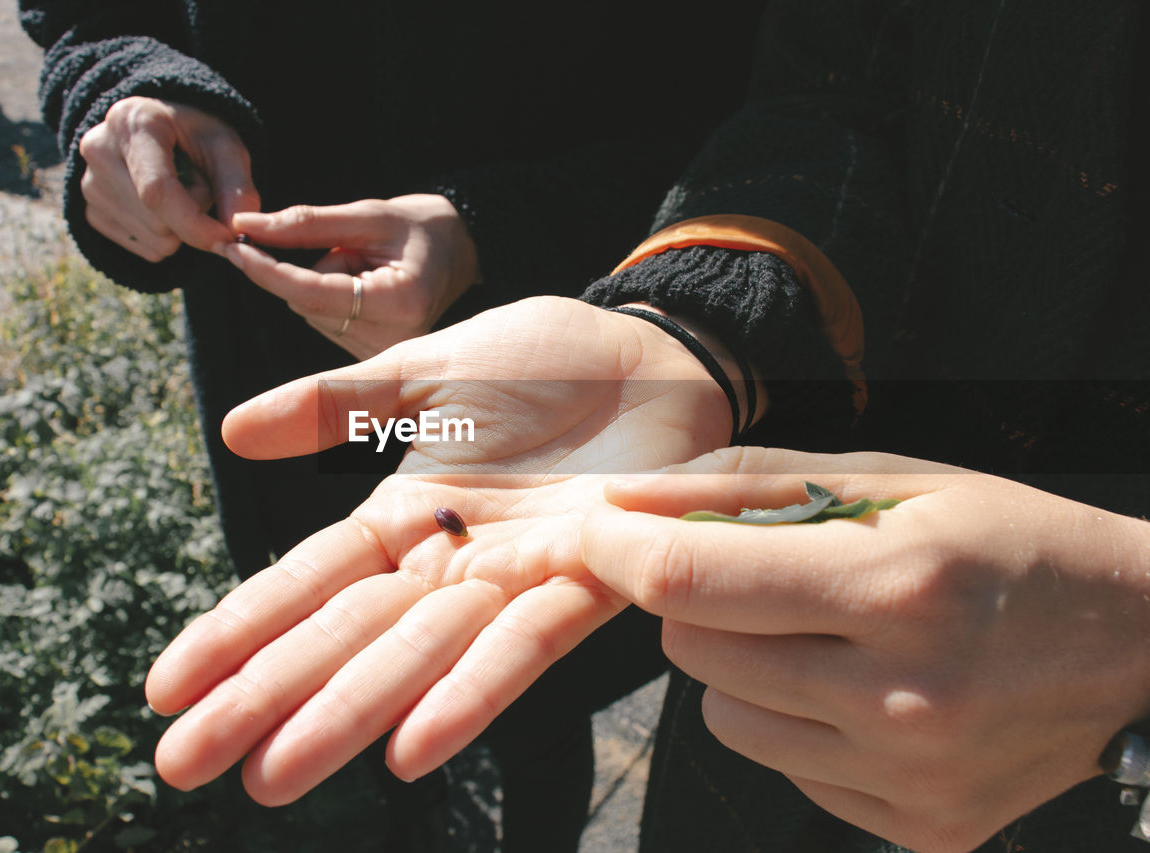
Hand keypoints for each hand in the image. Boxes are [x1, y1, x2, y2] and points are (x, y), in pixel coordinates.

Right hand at [78, 96, 259, 260]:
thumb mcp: (226, 148)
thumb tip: (235, 236)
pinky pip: (143, 249)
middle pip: (157, 222)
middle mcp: (99, 150)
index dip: (195, 224)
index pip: (156, 191)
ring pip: (153, 241)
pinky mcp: (90, 211)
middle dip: (193, 217)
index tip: (226, 240)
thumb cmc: (196, 136)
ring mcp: (88, 183)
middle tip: (198, 185)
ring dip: (180, 228)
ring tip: (178, 190)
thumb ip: (238, 189)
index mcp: (133, 123)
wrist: (163, 131)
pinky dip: (164, 237)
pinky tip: (160, 204)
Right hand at [144, 296, 734, 804]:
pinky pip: (524, 644)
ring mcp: (515, 577)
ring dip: (346, 715)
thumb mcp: (427, 372)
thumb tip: (232, 432)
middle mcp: (449, 563)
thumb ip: (336, 406)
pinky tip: (412, 750)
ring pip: (418, 656)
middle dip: (265, 699)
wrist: (658, 349)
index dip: (238, 629)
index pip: (306, 582)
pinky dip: (471, 694)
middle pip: (345, 636)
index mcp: (406, 516)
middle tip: (183, 766)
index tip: (165, 686)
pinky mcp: (591, 576)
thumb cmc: (547, 361)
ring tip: (273, 777)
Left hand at [223, 194, 479, 358]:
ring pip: (311, 314)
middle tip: (356, 248)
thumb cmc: (421, 226)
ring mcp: (384, 355)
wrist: (463, 251)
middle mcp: (392, 340)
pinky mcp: (374, 359)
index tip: (233, 246)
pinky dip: (330, 298)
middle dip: (311, 268)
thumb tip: (246, 225)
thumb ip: (306, 222)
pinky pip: (323, 323)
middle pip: (307, 303)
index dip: (268, 269)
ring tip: (369, 267)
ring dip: (323, 282)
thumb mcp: (370, 214)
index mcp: (399, 302)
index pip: (313, 292)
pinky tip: (366, 286)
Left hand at [580, 446, 1149, 852]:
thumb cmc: (1014, 545)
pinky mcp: (922, 827)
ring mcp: (913, 776)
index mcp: (897, 585)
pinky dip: (795, 722)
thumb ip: (752, 485)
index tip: (593, 530)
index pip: (694, 579)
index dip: (620, 550)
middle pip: (694, 652)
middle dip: (697, 604)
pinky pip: (787, 768)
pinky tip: (862, 690)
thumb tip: (626, 497)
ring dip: (741, 667)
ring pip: (725, 717)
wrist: (1144, 649)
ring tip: (822, 634)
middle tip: (762, 577)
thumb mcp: (896, 480)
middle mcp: (903, 695)